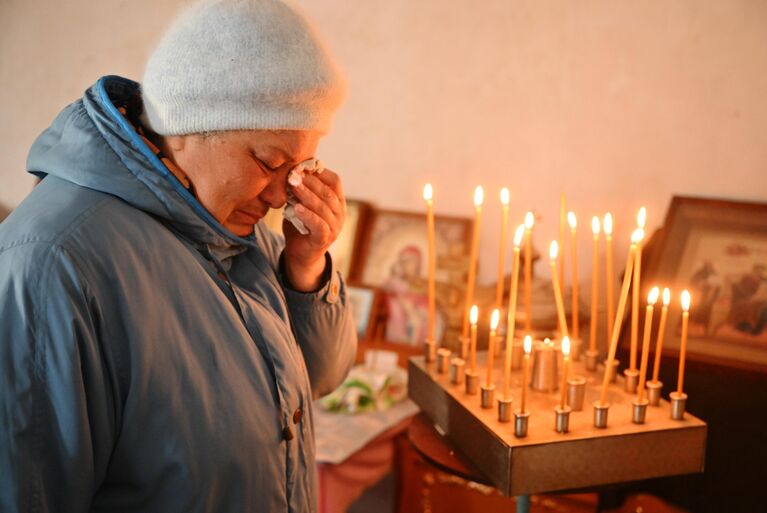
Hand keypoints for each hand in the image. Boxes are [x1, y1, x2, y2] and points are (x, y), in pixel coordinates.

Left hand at [282, 168, 345, 290]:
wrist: (300, 254)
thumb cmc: (301, 224)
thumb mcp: (302, 203)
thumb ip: (301, 190)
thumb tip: (292, 168)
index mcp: (337, 201)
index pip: (334, 181)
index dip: (319, 171)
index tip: (301, 164)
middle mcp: (340, 213)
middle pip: (327, 192)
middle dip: (309, 180)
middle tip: (293, 172)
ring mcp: (335, 227)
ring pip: (323, 207)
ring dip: (306, 194)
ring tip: (292, 184)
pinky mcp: (325, 239)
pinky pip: (318, 225)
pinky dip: (308, 215)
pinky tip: (296, 208)